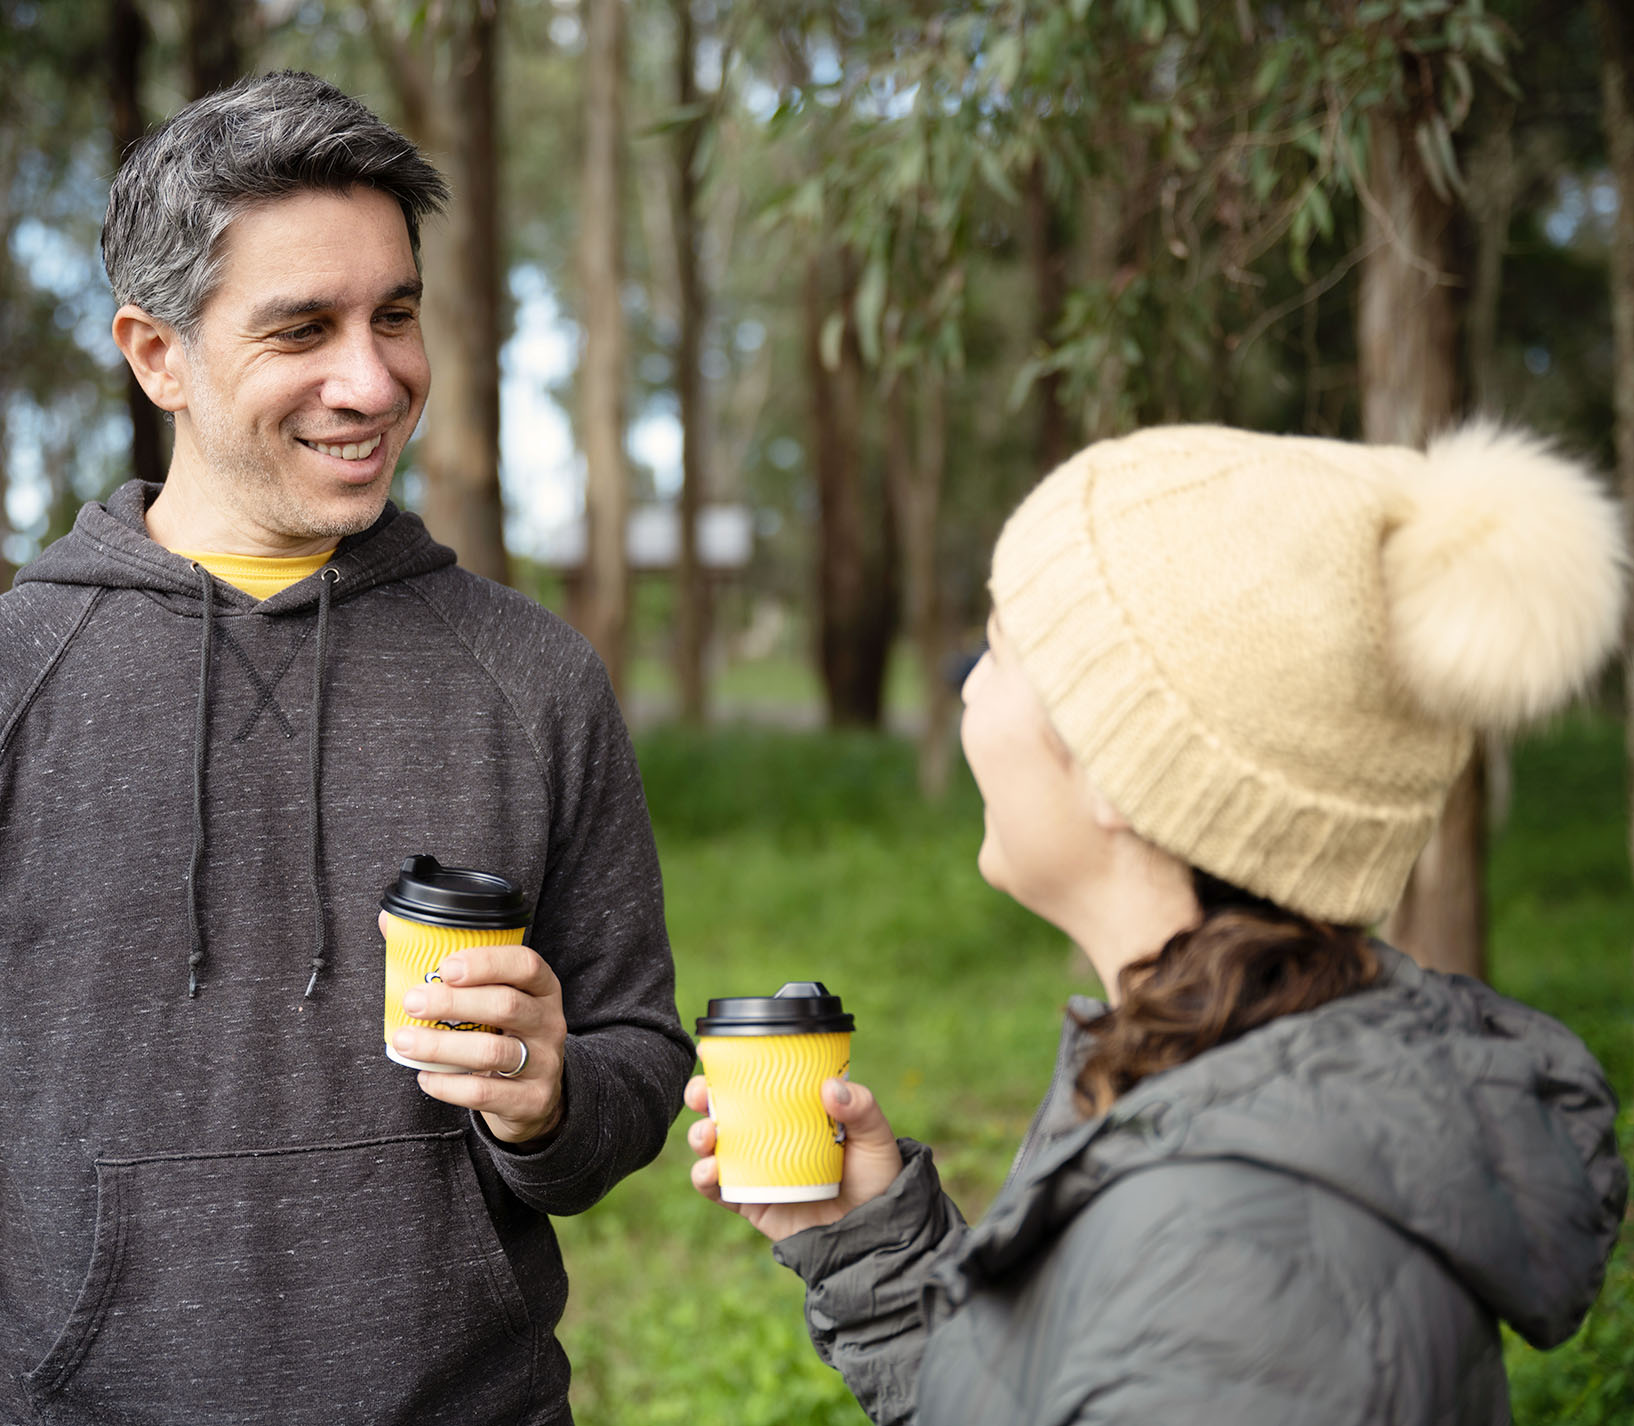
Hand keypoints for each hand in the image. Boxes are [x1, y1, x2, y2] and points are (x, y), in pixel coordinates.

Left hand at [382, 911, 566, 1144]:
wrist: (536, 1095)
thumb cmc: (503, 1034)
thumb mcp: (496, 998)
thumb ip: (452, 966)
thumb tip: (391, 924)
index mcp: (542, 988)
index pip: (526, 965)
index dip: (487, 962)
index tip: (446, 967)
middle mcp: (549, 1022)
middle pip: (506, 1005)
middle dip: (454, 1002)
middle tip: (412, 1001)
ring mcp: (544, 1062)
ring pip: (493, 1052)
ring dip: (442, 1046)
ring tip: (405, 1041)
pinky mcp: (531, 1100)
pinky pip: (485, 1092)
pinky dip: (449, 1086)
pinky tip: (424, 1077)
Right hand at [683, 1073, 902, 1242]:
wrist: (873, 1234)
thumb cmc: (875, 1178)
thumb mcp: (875, 1136)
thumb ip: (861, 1108)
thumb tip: (829, 1086)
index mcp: (793, 1111)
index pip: (756, 1081)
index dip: (730, 1067)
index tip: (713, 1054)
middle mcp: (767, 1135)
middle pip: (723, 1109)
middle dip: (702, 1096)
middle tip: (702, 1093)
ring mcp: (755, 1168)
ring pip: (712, 1146)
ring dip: (698, 1135)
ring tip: (708, 1135)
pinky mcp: (749, 1201)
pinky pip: (717, 1189)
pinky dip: (703, 1178)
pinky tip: (710, 1169)